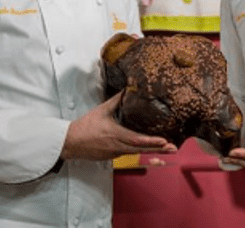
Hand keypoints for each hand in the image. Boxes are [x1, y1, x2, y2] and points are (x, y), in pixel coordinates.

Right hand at [61, 92, 176, 160]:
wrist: (71, 142)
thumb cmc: (85, 126)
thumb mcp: (102, 110)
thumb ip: (116, 100)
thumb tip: (126, 89)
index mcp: (115, 134)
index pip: (137, 139)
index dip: (151, 141)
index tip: (164, 141)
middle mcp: (117, 146)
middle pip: (141, 149)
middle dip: (158, 149)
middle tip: (173, 148)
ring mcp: (115, 153)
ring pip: (136, 152)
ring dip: (151, 151)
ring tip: (166, 149)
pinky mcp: (112, 156)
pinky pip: (128, 153)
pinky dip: (140, 150)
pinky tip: (148, 148)